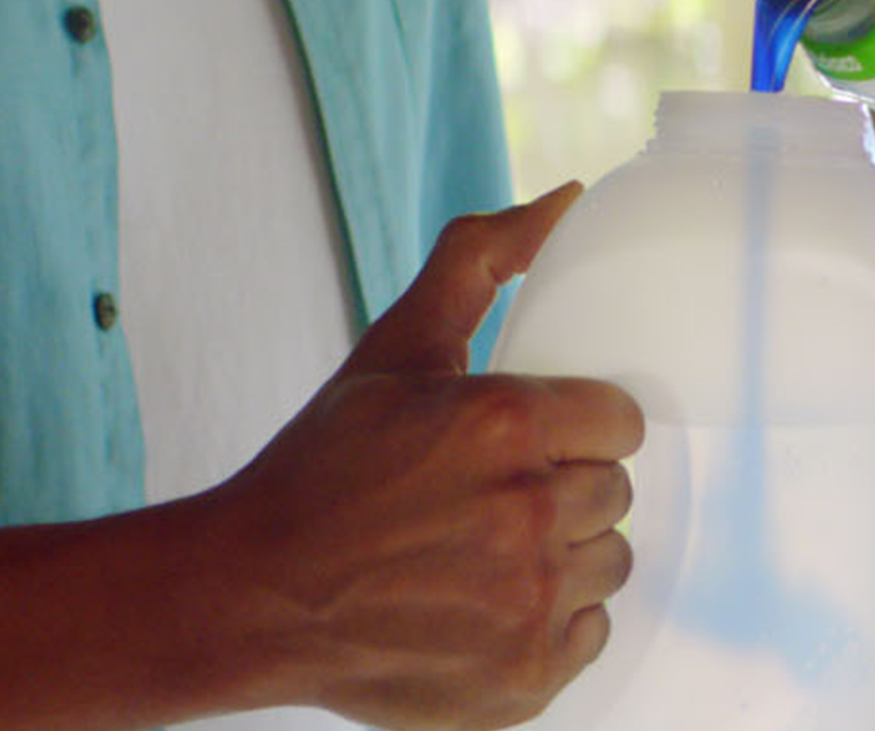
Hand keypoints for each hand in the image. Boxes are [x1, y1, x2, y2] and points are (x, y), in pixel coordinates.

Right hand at [207, 183, 644, 730]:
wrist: (253, 595)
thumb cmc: (325, 467)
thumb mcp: (397, 348)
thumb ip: (481, 260)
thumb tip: (566, 197)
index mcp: (507, 424)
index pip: (622, 421)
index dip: (578, 429)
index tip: (529, 443)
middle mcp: (529, 512)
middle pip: (615, 492)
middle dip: (563, 488)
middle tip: (488, 498)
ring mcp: (529, 602)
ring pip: (610, 562)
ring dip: (563, 554)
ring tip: (484, 550)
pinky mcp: (525, 677)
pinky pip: (591, 632)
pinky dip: (550, 623)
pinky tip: (486, 603)